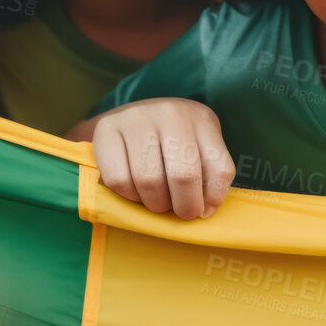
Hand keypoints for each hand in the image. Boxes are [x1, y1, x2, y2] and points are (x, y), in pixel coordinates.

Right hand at [73, 99, 234, 218]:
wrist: (132, 115)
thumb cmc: (173, 140)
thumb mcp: (200, 147)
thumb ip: (210, 176)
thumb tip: (205, 211)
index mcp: (200, 118)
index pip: (219, 169)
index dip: (213, 198)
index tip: (203, 210)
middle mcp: (169, 113)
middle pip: (183, 176)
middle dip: (184, 206)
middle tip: (180, 213)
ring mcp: (136, 118)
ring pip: (149, 181)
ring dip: (155, 204)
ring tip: (157, 200)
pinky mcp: (106, 128)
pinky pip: (119, 180)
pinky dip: (129, 196)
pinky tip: (135, 190)